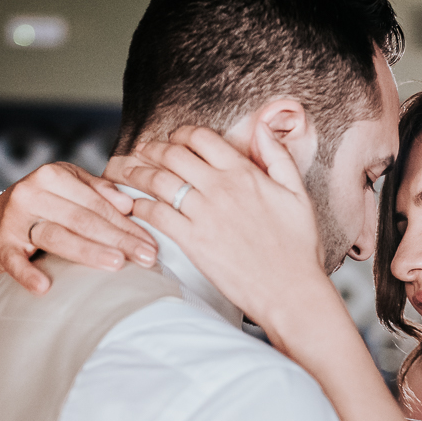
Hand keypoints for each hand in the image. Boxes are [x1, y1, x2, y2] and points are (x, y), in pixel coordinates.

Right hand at [0, 161, 157, 294]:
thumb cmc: (46, 204)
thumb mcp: (71, 188)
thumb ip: (99, 192)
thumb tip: (128, 204)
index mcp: (53, 176)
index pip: (98, 205)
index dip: (127, 226)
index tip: (152, 245)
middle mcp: (31, 193)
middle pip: (83, 220)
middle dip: (118, 240)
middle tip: (146, 258)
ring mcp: (13, 220)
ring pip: (57, 236)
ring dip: (88, 252)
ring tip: (116, 264)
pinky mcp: (0, 244)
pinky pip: (14, 260)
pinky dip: (27, 274)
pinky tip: (44, 287)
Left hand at [117, 125, 331, 333]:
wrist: (291, 290)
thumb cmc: (299, 248)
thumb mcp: (299, 195)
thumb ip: (279, 158)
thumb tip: (263, 130)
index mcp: (245, 173)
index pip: (201, 137)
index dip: (181, 134)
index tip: (173, 141)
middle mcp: (221, 187)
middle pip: (172, 154)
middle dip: (150, 149)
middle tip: (140, 153)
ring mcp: (205, 214)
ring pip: (157, 180)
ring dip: (135, 172)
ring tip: (122, 173)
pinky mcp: (193, 241)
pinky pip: (156, 215)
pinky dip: (139, 207)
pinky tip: (132, 207)